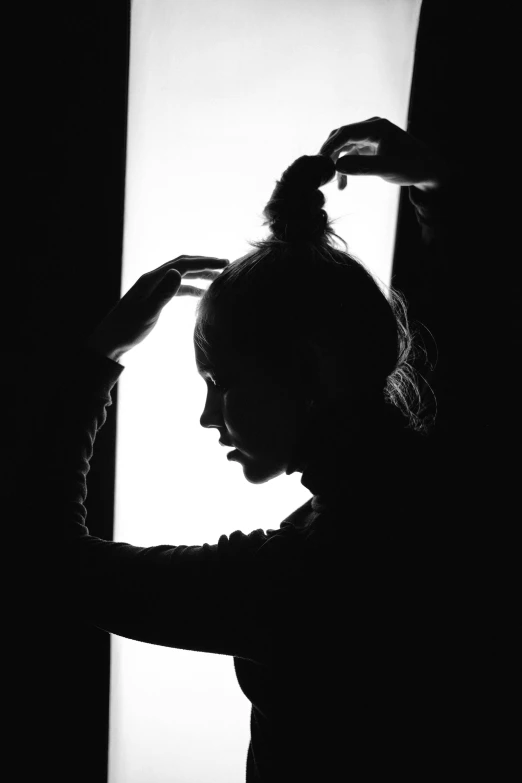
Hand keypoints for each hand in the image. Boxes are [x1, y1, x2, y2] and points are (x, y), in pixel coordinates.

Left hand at [86, 255, 229, 360]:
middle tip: (226, 266)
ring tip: (218, 279)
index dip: (205, 262)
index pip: (183, 265)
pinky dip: (190, 287)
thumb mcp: (147, 313)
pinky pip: (175, 287)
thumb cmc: (127, 330)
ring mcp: (152, 288)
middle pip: (183, 265)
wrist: (109, 341)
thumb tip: (178, 272)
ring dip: (199, 275)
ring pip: (180, 276)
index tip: (225, 264)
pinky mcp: (152, 298)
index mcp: (152, 280)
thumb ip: (163, 293)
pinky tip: (200, 294)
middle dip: (205, 264)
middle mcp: (153, 279)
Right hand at [318, 116, 450, 191]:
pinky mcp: (369, 146)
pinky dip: (345, 168)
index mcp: (376, 127)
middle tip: (319, 173)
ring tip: (332, 184)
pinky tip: (343, 185)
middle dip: (329, 155)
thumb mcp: (387, 169)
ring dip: (336, 164)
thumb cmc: (412, 167)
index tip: (318, 163)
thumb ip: (363, 167)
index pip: (345, 132)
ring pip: (343, 147)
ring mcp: (369, 136)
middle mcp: (371, 127)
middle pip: (341, 137)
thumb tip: (337, 165)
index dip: (329, 147)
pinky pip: (350, 154)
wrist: (427, 169)